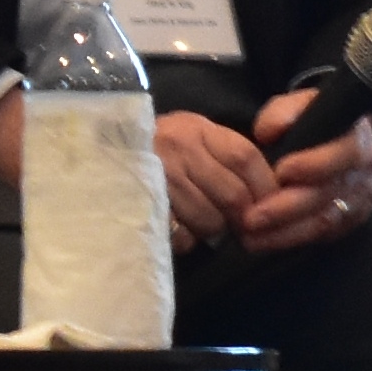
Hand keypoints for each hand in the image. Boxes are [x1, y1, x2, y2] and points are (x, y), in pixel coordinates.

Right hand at [149, 110, 274, 252]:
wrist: (100, 148)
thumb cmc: (157, 144)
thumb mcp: (192, 134)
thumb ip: (225, 154)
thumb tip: (266, 189)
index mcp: (197, 130)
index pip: (245, 158)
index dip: (265, 187)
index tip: (271, 206)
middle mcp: (180, 150)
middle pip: (233, 194)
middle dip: (244, 218)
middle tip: (244, 228)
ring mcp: (160, 179)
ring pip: (210, 219)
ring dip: (214, 230)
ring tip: (205, 224)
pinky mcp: (145, 206)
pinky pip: (181, 235)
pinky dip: (187, 240)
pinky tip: (181, 229)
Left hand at [238, 88, 371, 254]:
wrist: (349, 139)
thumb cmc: (319, 120)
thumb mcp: (303, 104)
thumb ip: (284, 112)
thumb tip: (266, 132)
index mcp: (357, 142)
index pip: (341, 156)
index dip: (312, 165)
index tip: (280, 171)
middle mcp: (363, 176)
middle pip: (326, 196)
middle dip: (287, 210)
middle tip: (252, 218)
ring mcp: (359, 202)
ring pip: (324, 223)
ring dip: (285, 233)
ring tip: (251, 238)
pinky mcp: (350, 222)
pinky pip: (322, 237)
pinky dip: (293, 241)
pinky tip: (266, 242)